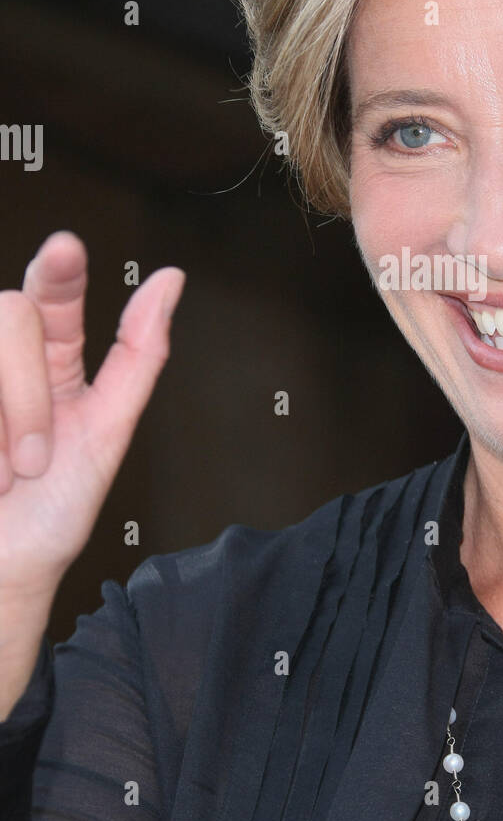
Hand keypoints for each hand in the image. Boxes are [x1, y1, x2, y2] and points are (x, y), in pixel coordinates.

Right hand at [0, 231, 184, 597]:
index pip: (52, 294)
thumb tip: (169, 281)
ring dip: (6, 421)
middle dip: (27, 396)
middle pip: (10, 318)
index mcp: (50, 362)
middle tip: (35, 459)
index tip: (67, 249)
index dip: (59, 268)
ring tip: (6, 474)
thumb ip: (138, 354)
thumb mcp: (107, 432)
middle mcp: (4, 362)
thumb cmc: (50, 513)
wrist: (3, 572)